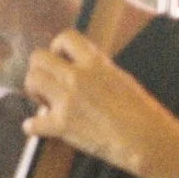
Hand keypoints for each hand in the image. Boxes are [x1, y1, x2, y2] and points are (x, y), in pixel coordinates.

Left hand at [21, 29, 178, 177]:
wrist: (146, 140)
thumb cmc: (143, 113)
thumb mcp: (122, 80)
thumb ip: (99, 71)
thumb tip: (85, 71)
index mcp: (96, 63)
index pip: (65, 37)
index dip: (57, 48)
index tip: (59, 59)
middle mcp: (78, 76)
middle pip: (39, 57)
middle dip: (40, 69)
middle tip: (48, 84)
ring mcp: (67, 100)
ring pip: (31, 81)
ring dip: (34, 91)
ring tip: (45, 102)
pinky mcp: (62, 125)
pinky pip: (32, 122)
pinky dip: (33, 127)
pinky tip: (40, 129)